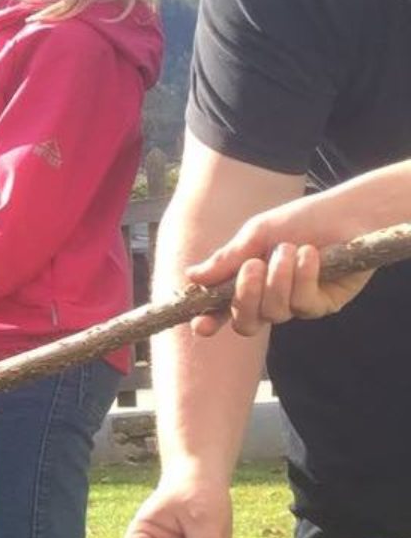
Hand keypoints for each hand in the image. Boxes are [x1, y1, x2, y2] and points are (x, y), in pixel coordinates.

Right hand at [187, 192, 376, 337]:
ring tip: (288, 248)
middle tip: (252, 267)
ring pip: (275, 313)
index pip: (223, 311)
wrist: (347, 213)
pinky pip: (303, 305)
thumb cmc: (301, 220)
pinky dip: (304, 277)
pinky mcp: (323, 305)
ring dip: (279, 278)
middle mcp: (270, 299)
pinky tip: (311, 255)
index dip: (210, 321)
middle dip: (245, 297)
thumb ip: (227, 259)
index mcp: (248, 283)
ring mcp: (296, 305)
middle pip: (246, 323)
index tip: (201, 325)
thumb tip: (191, 277)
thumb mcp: (256, 235)